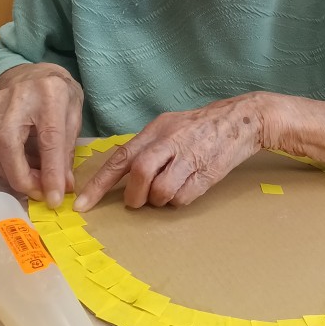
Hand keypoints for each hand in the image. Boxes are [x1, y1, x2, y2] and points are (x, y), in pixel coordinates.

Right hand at [0, 63, 83, 206]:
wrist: (38, 72)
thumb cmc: (61, 95)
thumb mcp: (75, 116)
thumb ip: (68, 150)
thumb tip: (64, 186)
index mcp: (50, 95)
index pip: (49, 139)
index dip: (51, 172)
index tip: (55, 198)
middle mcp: (20, 96)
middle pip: (7, 143)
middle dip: (20, 176)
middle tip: (37, 193)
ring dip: (8, 172)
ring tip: (30, 181)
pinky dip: (1, 163)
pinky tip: (18, 166)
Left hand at [74, 94, 263, 210]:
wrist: (241, 120)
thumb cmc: (199, 127)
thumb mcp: (169, 126)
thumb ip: (147, 147)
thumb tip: (122, 174)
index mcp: (156, 130)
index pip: (121, 158)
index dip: (100, 183)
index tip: (83, 204)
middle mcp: (170, 142)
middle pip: (140, 174)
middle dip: (135, 196)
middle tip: (137, 202)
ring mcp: (190, 157)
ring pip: (161, 191)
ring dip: (159, 200)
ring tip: (167, 191)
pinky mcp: (207, 173)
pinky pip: (183, 198)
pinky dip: (179, 200)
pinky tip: (186, 187)